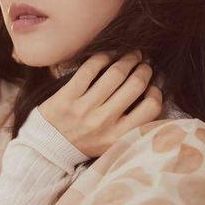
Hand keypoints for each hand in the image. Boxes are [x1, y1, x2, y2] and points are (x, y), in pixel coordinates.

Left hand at [38, 50, 162, 157]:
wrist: (48, 148)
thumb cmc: (85, 142)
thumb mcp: (112, 143)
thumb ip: (131, 124)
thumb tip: (152, 92)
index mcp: (118, 137)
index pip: (151, 107)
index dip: (156, 92)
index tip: (151, 87)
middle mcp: (103, 123)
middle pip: (136, 85)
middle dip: (144, 70)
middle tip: (143, 65)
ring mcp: (84, 109)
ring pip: (115, 74)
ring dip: (127, 59)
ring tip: (131, 56)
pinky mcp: (66, 97)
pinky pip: (89, 68)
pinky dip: (103, 57)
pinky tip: (108, 56)